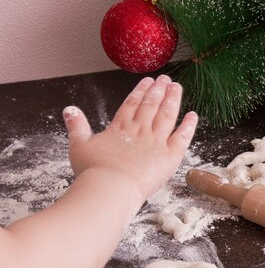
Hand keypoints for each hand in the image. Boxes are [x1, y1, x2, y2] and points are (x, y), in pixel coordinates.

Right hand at [62, 75, 197, 200]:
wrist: (110, 189)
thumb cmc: (93, 172)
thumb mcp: (79, 146)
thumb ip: (77, 127)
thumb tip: (69, 109)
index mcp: (120, 128)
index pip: (132, 104)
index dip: (141, 91)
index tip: (148, 81)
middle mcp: (140, 131)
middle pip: (151, 105)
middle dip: (159, 90)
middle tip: (166, 78)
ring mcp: (156, 142)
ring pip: (167, 115)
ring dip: (173, 100)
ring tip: (177, 87)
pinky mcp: (170, 156)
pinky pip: (182, 137)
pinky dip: (188, 125)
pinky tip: (193, 115)